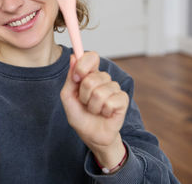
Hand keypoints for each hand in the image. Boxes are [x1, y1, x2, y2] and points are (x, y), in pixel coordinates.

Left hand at [60, 52, 128, 166]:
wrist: (91, 135)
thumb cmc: (80, 116)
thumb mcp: (68, 97)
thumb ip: (70, 78)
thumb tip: (73, 57)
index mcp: (90, 74)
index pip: (92, 57)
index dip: (83, 64)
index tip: (76, 77)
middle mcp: (103, 79)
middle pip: (92, 78)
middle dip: (84, 95)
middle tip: (85, 103)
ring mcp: (114, 88)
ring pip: (100, 93)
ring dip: (93, 106)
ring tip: (95, 110)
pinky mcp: (123, 99)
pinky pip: (110, 102)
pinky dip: (103, 111)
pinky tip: (105, 114)